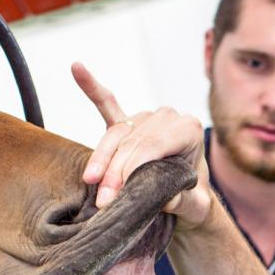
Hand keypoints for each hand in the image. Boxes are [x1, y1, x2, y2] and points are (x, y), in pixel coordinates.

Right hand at [71, 62, 213, 227]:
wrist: (186, 196)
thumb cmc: (192, 199)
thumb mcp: (197, 206)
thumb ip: (185, 202)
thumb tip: (165, 198)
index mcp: (189, 129)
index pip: (154, 145)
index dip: (132, 167)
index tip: (117, 192)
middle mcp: (167, 117)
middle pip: (132, 141)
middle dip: (114, 172)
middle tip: (103, 201)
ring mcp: (145, 118)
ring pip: (115, 134)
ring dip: (100, 159)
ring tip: (90, 181)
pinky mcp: (126, 122)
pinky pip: (107, 104)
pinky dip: (91, 87)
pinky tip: (77, 68)